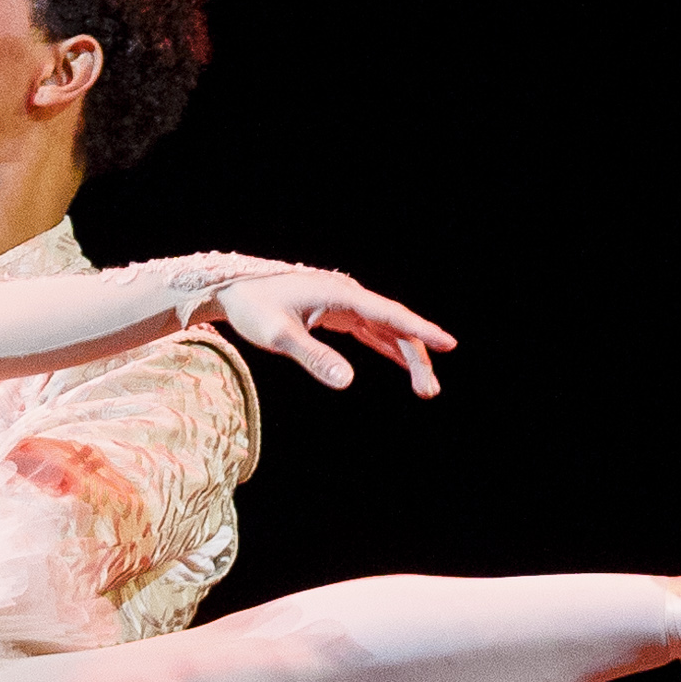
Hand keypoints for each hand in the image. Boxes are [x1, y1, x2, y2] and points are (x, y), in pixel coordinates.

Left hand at [213, 272, 455, 395]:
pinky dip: (388, 346)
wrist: (230, 290)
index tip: (450, 344)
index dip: (421, 331)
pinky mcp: (335, 312)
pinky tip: (402, 362)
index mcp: (341, 295)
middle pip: (395, 325)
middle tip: (430, 391)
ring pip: (386, 329)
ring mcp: (343, 303)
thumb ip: (314, 358)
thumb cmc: (253, 309)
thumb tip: (348, 382)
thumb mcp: (279, 336)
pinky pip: (371, 330)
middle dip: (417, 356)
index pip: (390, 315)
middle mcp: (348, 295)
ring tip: (425, 388)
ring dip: (406, 355)